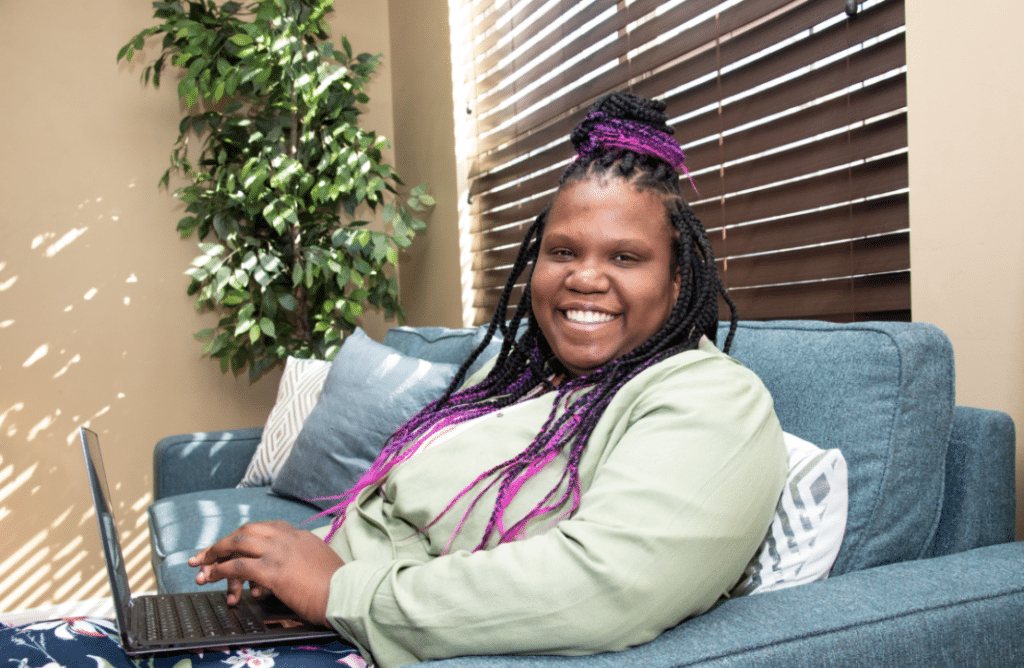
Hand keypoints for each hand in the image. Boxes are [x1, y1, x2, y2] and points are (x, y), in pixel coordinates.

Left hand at [188, 521, 343, 625]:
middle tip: (206, 555)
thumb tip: (289, 570)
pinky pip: (239, 566)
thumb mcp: (320, 562)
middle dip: (222, 543)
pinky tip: (212, 578)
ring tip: (202, 567)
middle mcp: (287, 538)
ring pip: (238, 543)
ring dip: (215, 554)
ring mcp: (279, 552)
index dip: (244, 539)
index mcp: (299, 536)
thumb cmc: (338, 586)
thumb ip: (302, 559)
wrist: (348, 594)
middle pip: (246, 531)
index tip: (232, 548)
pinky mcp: (273, 570)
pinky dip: (221, 571)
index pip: (265, 529)